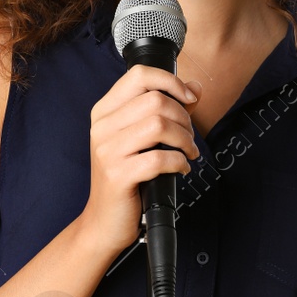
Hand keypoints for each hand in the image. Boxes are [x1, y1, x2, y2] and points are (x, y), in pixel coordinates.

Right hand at [75, 68, 201, 254]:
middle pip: (155, 100)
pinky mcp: (118, 175)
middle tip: (188, 138)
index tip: (189, 99)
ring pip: (159, 125)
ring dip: (185, 139)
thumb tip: (194, 88)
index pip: (138, 75)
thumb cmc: (125, 178)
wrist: (104, 221)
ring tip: (188, 153)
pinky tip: (181, 169)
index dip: (170, 81)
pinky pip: (160, 158)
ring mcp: (107, 151)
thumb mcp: (140, 139)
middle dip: (184, 118)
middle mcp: (102, 127)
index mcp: (104, 112)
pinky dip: (179, 162)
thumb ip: (165, 111)